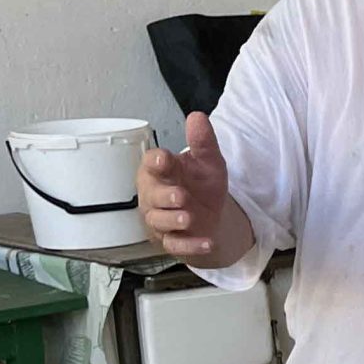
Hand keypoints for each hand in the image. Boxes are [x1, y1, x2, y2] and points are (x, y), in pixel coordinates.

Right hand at [137, 113, 233, 257]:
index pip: (151, 164)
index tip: (163, 160)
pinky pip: (176, 246)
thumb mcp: (208, 161)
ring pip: (158, 221)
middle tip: (180, 195)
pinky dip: (191, 245)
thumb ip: (203, 142)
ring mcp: (161, 220)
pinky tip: (207, 242)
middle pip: (151, 195)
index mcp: (160, 171)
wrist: (212, 216)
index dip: (155, 162)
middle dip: (164, 196)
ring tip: (188, 217)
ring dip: (173, 220)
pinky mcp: (173, 241)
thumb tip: (197, 117)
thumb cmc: (201, 184)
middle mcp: (155, 195)